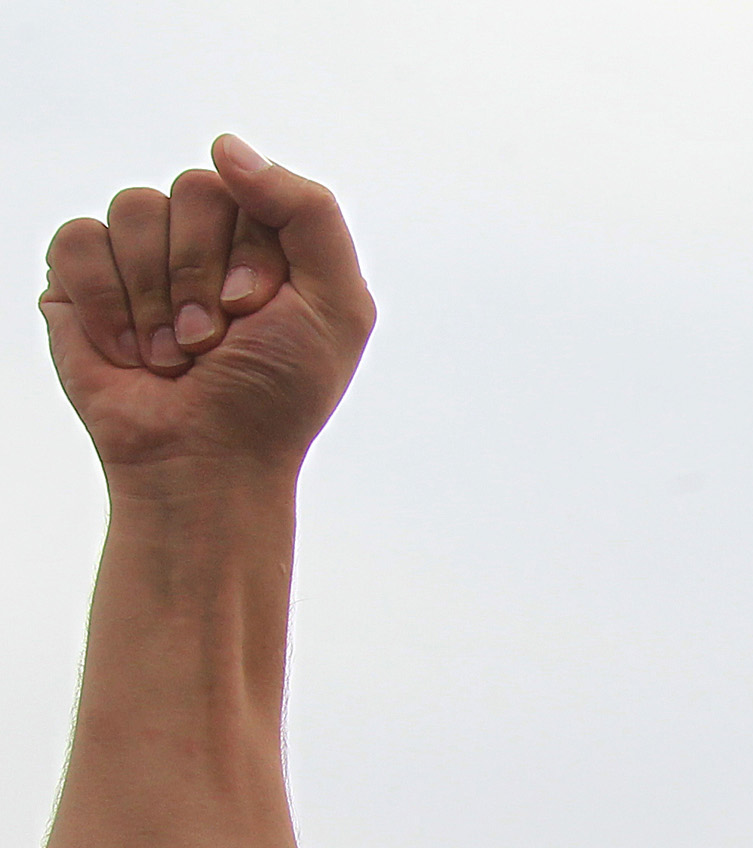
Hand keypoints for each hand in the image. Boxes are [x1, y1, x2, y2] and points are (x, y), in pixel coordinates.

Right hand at [40, 136, 374, 481]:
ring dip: (157, 297)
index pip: (248, 189)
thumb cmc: (275, 394)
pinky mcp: (80, 280)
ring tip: (174, 354)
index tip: (257, 313)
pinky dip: (105, 302)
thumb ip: (309, 211)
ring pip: (133, 209)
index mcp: (268, 240)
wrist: (203, 459)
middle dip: (202, 274)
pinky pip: (79, 239)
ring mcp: (141, 256)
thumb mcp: (335, 305)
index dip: (251, 255)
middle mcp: (204, 239)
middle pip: (191, 190)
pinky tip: (128, 350)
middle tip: (213, 339)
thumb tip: (226, 145)